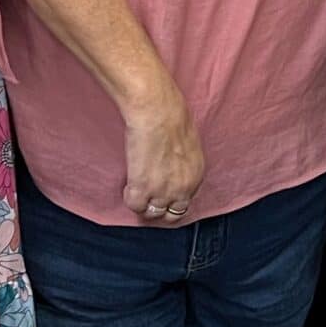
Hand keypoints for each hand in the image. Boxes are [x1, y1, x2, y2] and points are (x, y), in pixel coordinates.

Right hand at [122, 89, 204, 222]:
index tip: (163, 192)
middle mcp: (183, 188)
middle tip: (149, 195)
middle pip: (172, 214)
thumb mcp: (188, 145)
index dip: (172, 198)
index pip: (185, 201)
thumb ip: (183, 163)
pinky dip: (130, 197)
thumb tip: (172, 166)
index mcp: (196, 176)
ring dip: (145, 203)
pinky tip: (129, 184)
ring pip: (152, 213)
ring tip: (138, 188)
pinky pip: (135, 206)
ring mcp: (162, 192)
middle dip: (161, 207)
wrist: (158, 112)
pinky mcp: (142, 189)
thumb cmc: (173, 117)